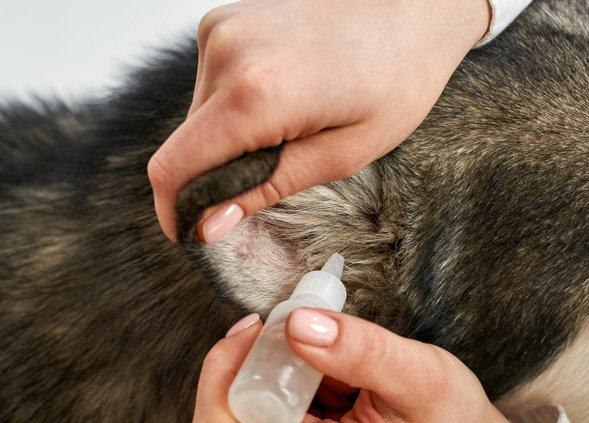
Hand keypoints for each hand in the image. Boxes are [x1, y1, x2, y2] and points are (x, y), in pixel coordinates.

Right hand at [148, 0, 492, 241]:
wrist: (414, 7)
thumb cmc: (397, 76)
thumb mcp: (343, 154)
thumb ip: (266, 188)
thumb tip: (208, 224)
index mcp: (256, 93)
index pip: (174, 168)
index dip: (175, 212)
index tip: (192, 233)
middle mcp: (226, 53)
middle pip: (185, 145)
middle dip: (214, 176)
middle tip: (274, 175)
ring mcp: (222, 30)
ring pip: (198, 116)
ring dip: (229, 139)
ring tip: (292, 125)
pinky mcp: (226, 20)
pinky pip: (211, 86)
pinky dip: (236, 107)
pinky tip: (284, 98)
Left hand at [192, 309, 534, 422]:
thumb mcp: (420, 377)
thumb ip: (359, 350)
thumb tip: (296, 323)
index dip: (225, 368)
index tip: (259, 326)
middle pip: (230, 407)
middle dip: (263, 355)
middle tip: (307, 324)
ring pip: (248, 398)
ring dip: (282, 360)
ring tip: (334, 351)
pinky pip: (268, 398)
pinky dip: (292, 370)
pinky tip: (333, 368)